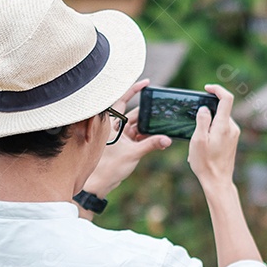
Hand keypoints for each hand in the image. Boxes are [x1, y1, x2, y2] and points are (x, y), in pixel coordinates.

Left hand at [84, 79, 171, 196]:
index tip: (146, 82)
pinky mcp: (123, 145)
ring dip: (149, 127)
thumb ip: (152, 145)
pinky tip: (159, 137)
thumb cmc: (109, 167)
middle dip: (149, 113)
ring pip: (137, 126)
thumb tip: (167, 139)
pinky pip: (137, 136)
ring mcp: (119, 136)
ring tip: (164, 125)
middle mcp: (115, 127)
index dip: (134, 89)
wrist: (99, 184)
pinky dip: (147, 136)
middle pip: (134, 113)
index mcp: (111, 123)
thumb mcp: (133, 154)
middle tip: (163, 109)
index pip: (123, 100)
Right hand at [188, 83, 239, 192]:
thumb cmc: (206, 163)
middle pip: (221, 109)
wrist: (218, 181)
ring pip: (219, 120)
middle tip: (194, 125)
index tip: (206, 88)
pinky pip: (221, 130)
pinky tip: (203, 147)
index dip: (217, 89)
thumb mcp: (198, 140)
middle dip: (207, 112)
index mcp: (224, 125)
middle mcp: (232, 128)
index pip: (226, 98)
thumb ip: (201, 121)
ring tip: (197, 142)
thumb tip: (204, 109)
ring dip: (207, 125)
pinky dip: (211, 132)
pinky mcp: (232, 141)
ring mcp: (233, 135)